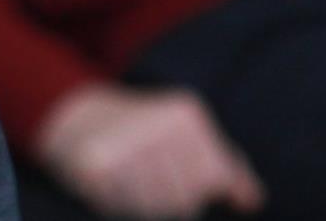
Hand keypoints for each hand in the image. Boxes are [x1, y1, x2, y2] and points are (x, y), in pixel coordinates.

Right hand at [37, 83, 264, 218]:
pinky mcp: (95, 166)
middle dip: (170, 201)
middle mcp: (158, 125)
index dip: (198, 186)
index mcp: (186, 114)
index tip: (173, 168)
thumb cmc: (144, 134)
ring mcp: (125, 145)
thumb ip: (227, 168)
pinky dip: (117, 205)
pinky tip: (110, 185)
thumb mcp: (187, 136)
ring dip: (143, 206)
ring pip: (157, 211)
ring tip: (129, 182)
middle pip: (187, 200)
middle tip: (147, 177)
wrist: (73, 116)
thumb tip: (252, 201)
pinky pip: (123, 210)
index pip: (216, 178)